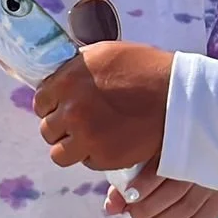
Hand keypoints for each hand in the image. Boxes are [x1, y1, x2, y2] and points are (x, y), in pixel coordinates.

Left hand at [34, 41, 173, 170]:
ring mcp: (86, 135)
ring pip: (59, 153)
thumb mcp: (104, 54)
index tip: (65, 107)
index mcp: (67, 80)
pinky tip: (111, 142)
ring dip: (72, 147)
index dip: (53, 106)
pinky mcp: (103, 156)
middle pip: (47, 129)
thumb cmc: (145, 69)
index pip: (40, 101)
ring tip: (92, 138)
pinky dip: (95, 156)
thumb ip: (76, 69)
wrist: (177, 95)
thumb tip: (59, 78)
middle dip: (62, 128)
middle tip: (82, 124)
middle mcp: (72, 109)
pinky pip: (86, 162)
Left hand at [105, 156, 217, 217]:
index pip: (167, 166)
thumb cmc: (161, 154)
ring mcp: (213, 184)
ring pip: (187, 211)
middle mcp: (202, 165)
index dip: (147, 183)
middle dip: (148, 211)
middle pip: (176, 193)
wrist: (194, 152)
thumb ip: (124, 180)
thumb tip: (111, 208)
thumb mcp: (141, 159)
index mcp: (183, 145)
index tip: (128, 196)